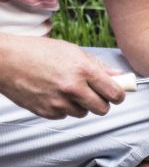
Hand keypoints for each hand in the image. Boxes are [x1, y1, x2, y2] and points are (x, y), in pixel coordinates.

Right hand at [0, 35, 125, 118]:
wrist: (5, 60)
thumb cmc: (37, 51)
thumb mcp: (71, 51)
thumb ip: (98, 66)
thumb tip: (119, 77)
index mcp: (83, 70)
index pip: (115, 93)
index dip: (119, 95)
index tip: (117, 94)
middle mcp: (73, 88)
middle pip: (102, 109)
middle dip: (101, 103)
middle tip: (94, 94)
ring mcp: (59, 102)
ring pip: (83, 113)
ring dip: (80, 105)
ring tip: (66, 89)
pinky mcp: (47, 112)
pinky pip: (65, 116)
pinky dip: (63, 108)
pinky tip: (53, 93)